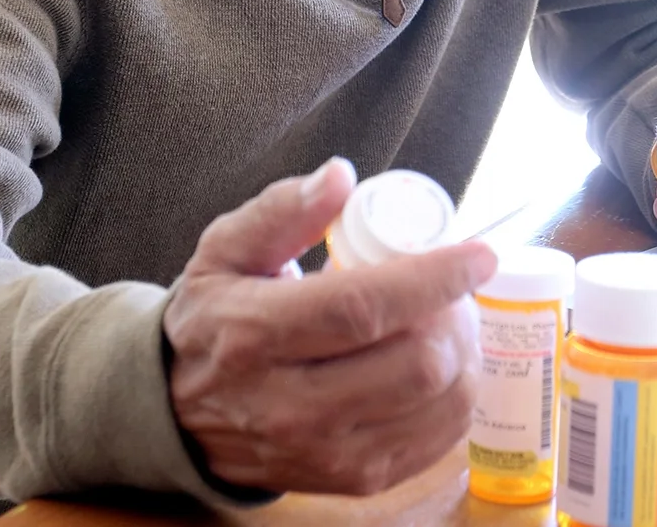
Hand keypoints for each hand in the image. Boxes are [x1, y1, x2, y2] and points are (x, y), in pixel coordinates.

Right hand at [163, 158, 497, 495]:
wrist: (178, 415)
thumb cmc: (214, 319)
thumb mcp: (225, 251)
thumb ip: (281, 211)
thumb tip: (340, 176)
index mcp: (254, 335)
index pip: (364, 308)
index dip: (434, 278)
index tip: (478, 253)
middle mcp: (287, 405)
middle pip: (414, 364)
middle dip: (456, 316)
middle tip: (455, 288)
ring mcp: (323, 452)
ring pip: (437, 406)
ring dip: (465, 356)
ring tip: (449, 322)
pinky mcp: (351, 479)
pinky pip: (435, 444)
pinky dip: (456, 399)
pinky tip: (441, 366)